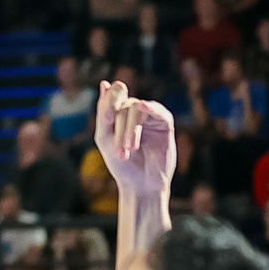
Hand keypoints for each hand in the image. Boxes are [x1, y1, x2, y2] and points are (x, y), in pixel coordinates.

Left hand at [95, 81, 176, 203]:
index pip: (114, 94)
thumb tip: (105, 83)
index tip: (106, 121)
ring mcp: (150, 116)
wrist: (141, 186)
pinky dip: (150, 108)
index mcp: (119, 112)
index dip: (109, 102)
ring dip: (131, 130)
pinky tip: (143, 107)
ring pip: (137, 109)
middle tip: (121, 152)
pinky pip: (158, 110)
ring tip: (130, 150)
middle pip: (124, 106)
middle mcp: (135, 110)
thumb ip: (103, 112)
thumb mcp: (105, 138)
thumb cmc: (121, 164)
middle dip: (120, 129)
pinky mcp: (165, 123)